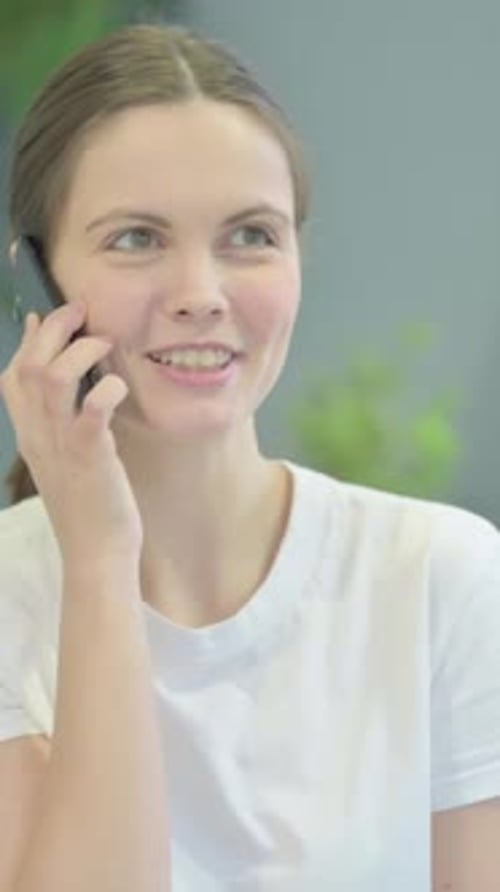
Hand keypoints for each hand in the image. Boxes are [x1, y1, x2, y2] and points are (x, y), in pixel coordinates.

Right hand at [0, 302, 143, 567]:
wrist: (95, 554)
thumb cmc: (88, 505)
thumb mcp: (63, 460)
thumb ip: (58, 423)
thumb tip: (64, 385)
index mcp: (30, 436)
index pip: (12, 378)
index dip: (29, 342)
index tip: (48, 317)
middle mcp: (38, 437)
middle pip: (28, 367)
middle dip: (54, 330)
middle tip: (83, 313)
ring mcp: (61, 446)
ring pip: (51, 379)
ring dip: (79, 351)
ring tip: (104, 343)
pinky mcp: (91, 458)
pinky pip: (90, 412)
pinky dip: (106, 389)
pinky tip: (120, 386)